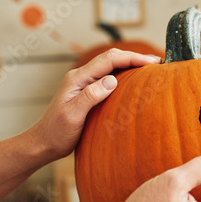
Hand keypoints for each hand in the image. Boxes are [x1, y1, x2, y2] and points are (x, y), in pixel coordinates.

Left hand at [25, 48, 160, 160]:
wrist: (43, 143)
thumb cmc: (56, 133)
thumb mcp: (73, 116)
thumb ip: (90, 96)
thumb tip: (112, 80)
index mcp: (78, 78)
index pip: (109, 60)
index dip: (132, 58)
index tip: (152, 63)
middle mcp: (81, 76)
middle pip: (111, 58)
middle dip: (134, 57)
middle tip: (157, 63)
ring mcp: (84, 83)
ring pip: (110, 66)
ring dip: (130, 64)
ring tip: (150, 68)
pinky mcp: (87, 91)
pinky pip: (108, 76)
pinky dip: (124, 74)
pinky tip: (134, 81)